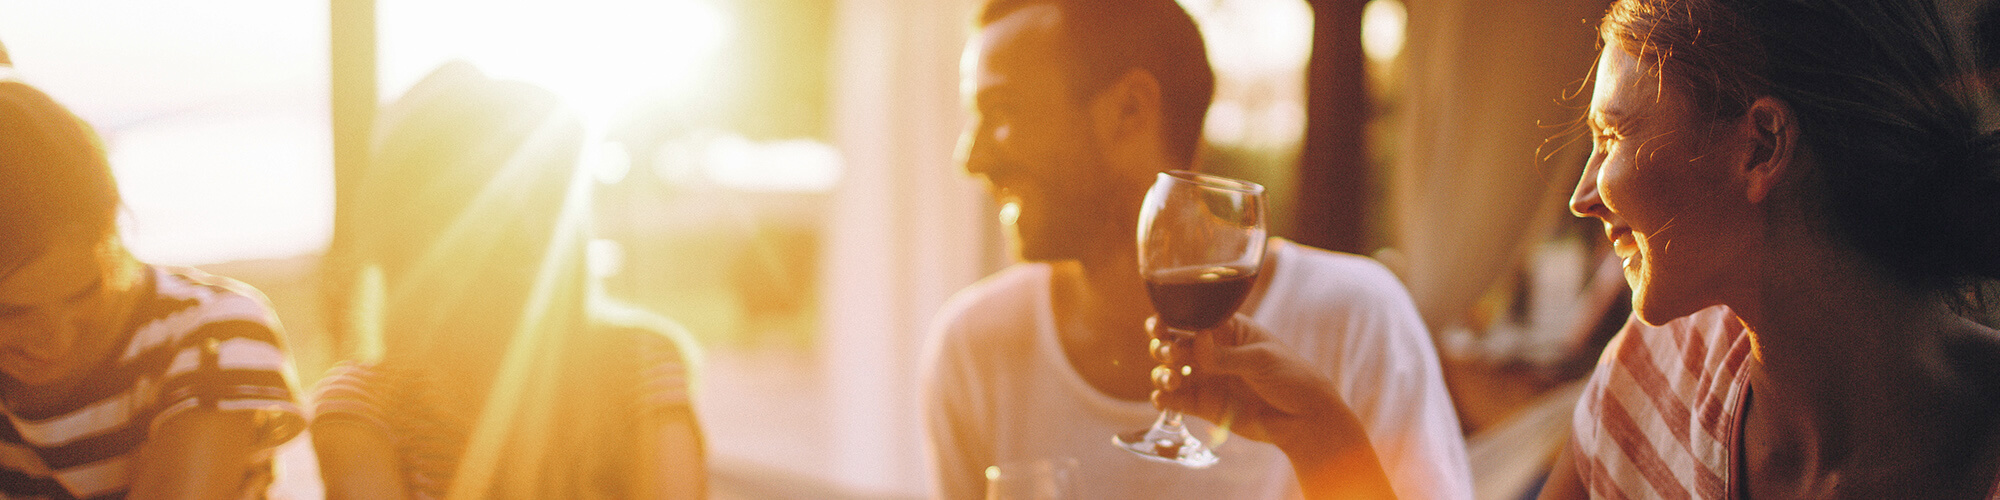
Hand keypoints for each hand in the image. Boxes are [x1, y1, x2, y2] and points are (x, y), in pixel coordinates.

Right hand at [1146, 314, 1349, 445]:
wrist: (1305, 419)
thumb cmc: (1292, 378)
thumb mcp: (1262, 360)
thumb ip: (1227, 355)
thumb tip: (1196, 340)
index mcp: (1227, 329)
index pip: (1191, 319)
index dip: (1170, 319)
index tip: (1160, 325)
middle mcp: (1211, 352)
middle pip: (1173, 343)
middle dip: (1163, 347)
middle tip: (1171, 355)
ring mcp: (1206, 378)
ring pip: (1169, 371)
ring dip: (1162, 374)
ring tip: (1172, 380)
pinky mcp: (1204, 405)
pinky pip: (1175, 400)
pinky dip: (1163, 399)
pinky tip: (1162, 399)